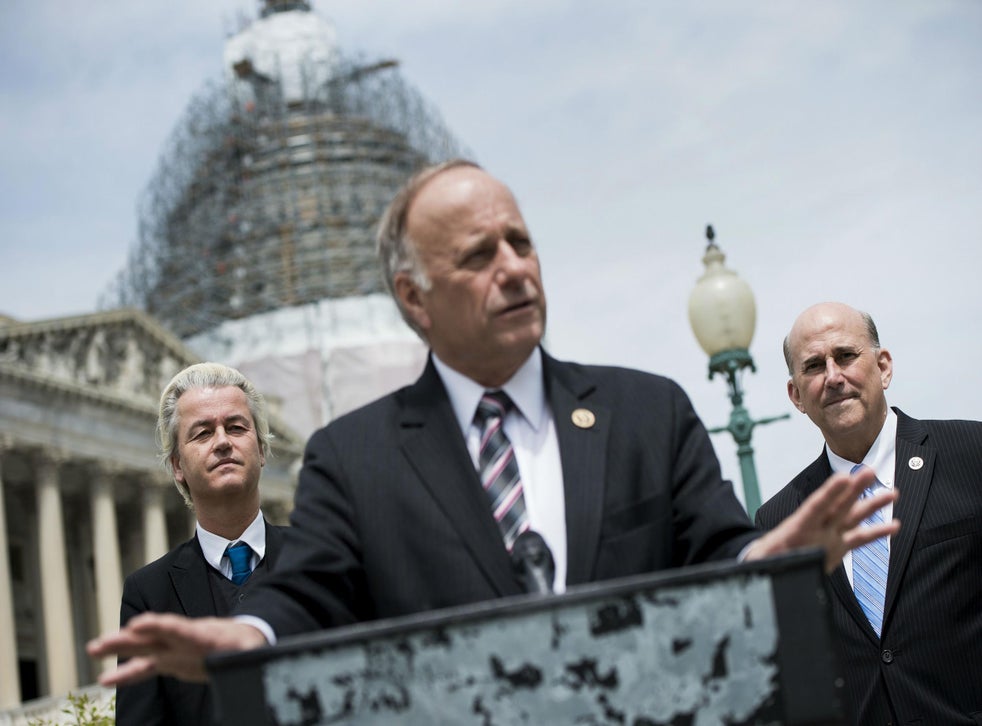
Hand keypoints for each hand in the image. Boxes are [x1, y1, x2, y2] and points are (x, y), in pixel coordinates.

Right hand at [86, 614, 267, 685]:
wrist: (243, 642)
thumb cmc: (247, 644)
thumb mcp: (252, 648)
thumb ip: (249, 653)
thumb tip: (252, 656)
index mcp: (202, 634)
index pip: (178, 628)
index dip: (159, 626)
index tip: (138, 625)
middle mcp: (182, 638)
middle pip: (152, 636)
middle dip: (127, 638)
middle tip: (100, 642)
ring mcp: (173, 648)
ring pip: (142, 648)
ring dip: (119, 648)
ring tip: (93, 650)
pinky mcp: (169, 660)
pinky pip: (144, 667)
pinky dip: (126, 673)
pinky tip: (105, 679)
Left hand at [746, 466, 898, 572]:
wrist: (767, 564)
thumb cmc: (765, 559)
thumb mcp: (764, 559)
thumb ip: (772, 560)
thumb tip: (773, 564)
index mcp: (797, 528)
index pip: (816, 507)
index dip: (829, 493)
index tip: (842, 478)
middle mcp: (817, 528)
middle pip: (838, 505)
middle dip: (854, 489)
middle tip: (868, 471)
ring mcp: (828, 536)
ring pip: (853, 517)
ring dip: (872, 505)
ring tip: (892, 493)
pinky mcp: (836, 547)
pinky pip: (859, 538)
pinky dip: (876, 532)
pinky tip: (893, 525)